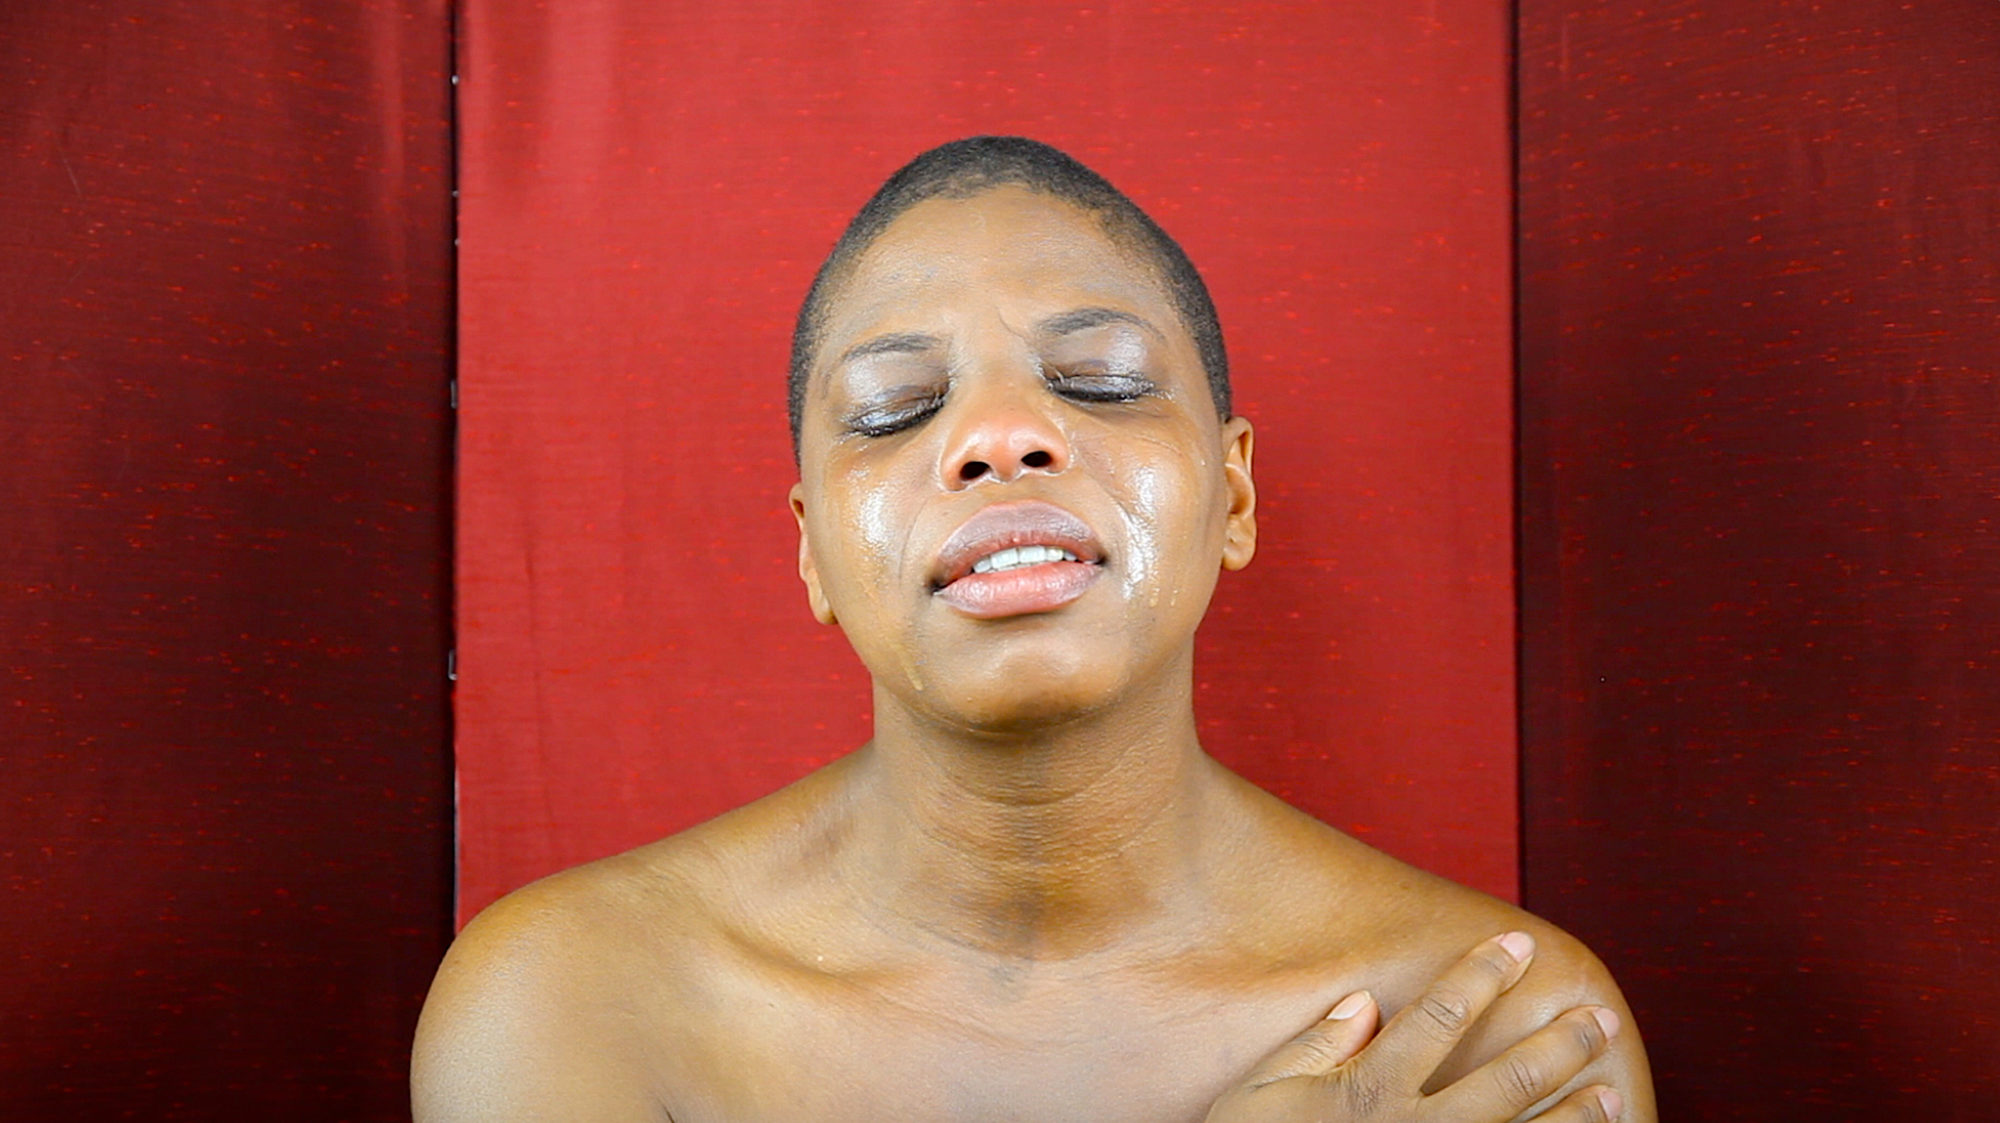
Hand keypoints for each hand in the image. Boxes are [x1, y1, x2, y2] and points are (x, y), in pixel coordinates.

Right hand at [1205, 933, 1624, 1122]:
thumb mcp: (1258, 1093)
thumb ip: (1313, 1046)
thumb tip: (1365, 1002)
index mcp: (1370, 1087)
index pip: (1441, 1015)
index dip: (1483, 974)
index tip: (1518, 944)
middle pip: (1507, 1078)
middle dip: (1559, 1043)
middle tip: (1598, 1018)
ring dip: (1576, 1115)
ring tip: (1611, 1089)